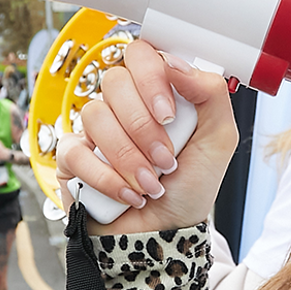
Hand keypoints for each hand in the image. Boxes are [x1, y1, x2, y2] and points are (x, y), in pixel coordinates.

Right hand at [55, 40, 234, 234]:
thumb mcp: (218, 140)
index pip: (140, 54)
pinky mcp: (72, 159)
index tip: (169, 114)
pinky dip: (107, 179)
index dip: (151, 78)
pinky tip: (128, 195)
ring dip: (129, 157)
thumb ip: (210, 93)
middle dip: (144, 128)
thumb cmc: (189, 188)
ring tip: (151, 184)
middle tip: (166, 160)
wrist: (165, 235)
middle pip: (115, 82)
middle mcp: (122, 106)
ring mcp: (94, 130)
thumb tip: (175, 63)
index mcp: (155, 92)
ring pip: (96, 116)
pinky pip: (76, 152)